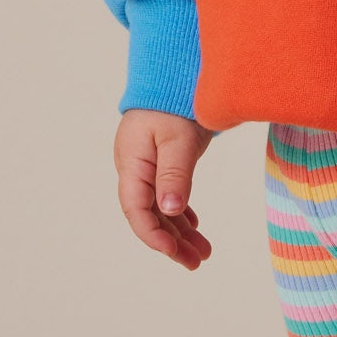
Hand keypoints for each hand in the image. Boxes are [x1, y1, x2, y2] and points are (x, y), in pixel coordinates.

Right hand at [114, 107, 216, 269]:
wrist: (175, 73)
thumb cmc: (175, 101)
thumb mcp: (178, 138)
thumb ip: (174, 174)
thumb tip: (169, 210)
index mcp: (132, 164)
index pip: (137, 210)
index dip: (153, 236)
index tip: (175, 254)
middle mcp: (135, 169)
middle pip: (149, 215)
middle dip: (172, 242)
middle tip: (197, 262)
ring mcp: (147, 166)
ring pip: (161, 207)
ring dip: (180, 231)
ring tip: (204, 252)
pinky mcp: (160, 161)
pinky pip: (167, 194)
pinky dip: (181, 212)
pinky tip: (194, 226)